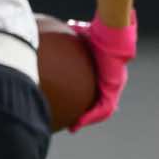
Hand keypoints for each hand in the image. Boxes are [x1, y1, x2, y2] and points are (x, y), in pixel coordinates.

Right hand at [65, 10, 135, 130]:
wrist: (111, 31)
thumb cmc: (96, 31)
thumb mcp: (76, 37)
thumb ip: (66, 39)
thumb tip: (44, 34)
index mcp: (103, 71)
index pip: (95, 90)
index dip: (87, 101)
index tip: (75, 108)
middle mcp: (111, 80)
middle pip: (100, 103)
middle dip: (88, 115)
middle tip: (73, 123)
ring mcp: (114, 84)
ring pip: (103, 109)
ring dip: (88, 119)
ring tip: (74, 127)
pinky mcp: (113, 87)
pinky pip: (103, 107)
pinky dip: (91, 116)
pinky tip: (78, 123)